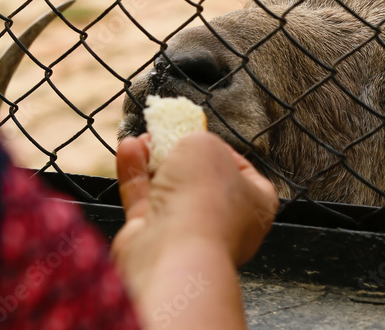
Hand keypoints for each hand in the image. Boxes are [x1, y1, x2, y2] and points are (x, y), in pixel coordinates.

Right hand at [111, 132, 277, 307]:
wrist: (174, 251)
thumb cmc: (204, 201)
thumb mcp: (206, 145)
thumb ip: (197, 139)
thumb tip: (185, 143)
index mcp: (255, 204)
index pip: (243, 171)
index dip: (224, 150)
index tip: (205, 135)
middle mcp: (225, 222)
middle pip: (201, 179)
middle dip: (180, 155)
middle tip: (167, 134)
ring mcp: (189, 233)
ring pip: (169, 189)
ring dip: (154, 160)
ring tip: (144, 138)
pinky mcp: (155, 239)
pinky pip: (145, 200)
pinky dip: (136, 174)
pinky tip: (129, 149)